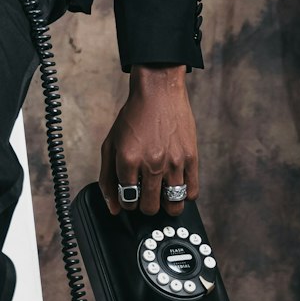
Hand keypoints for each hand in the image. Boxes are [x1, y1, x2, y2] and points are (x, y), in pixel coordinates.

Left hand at [99, 65, 198, 217]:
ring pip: (173, 206)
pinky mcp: (191, 158)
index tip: (130, 193)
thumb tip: (113, 208)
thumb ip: (108, 178)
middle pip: (150, 208)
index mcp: (128, 159)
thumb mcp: (110, 144)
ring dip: (165, 203)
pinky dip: (183, 195)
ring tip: (161, 192)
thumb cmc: (133, 118)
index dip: (127, 201)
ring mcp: (174, 162)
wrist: (158, 92)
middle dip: (145, 205)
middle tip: (145, 193)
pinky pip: (192, 193)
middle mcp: (151, 163)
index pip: (127, 201)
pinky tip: (175, 184)